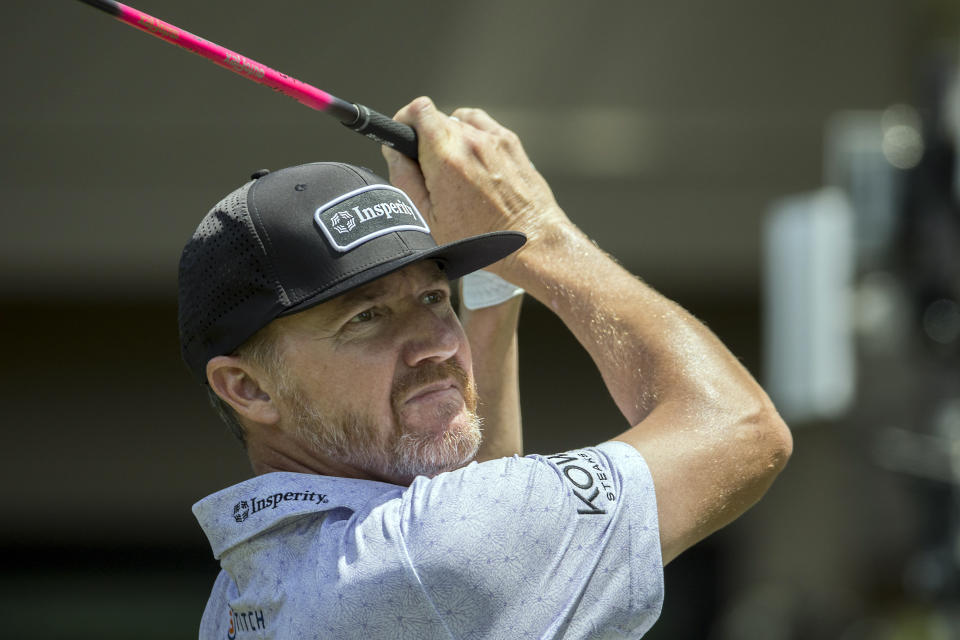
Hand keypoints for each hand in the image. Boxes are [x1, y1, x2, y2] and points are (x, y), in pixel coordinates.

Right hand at [382, 97, 570, 267]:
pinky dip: (472, 135)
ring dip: (449, 137)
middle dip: (425, 138)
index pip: (417, 111)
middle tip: (429, 169)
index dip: (404, 121)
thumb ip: (405, 180)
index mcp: (445, 158)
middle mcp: (470, 141)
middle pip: (435, 118)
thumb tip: (394, 153)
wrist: (531, 240)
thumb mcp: (429, 218)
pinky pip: (481, 125)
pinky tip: (472, 160)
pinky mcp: (510, 142)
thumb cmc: (482, 238)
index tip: (403, 137)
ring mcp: (493, 139)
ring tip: (454, 169)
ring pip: (458, 121)